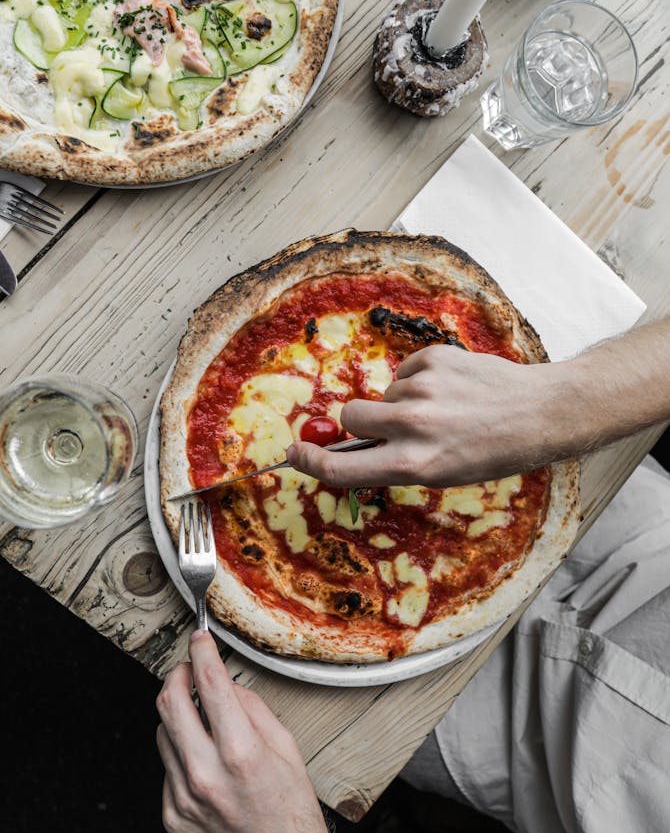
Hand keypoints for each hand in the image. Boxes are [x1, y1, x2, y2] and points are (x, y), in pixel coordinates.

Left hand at [156, 631, 335, 832]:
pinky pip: (167, 766)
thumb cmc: (291, 806)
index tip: (199, 638)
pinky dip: (183, 753)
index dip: (201, 651)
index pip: (209, 684)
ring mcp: (184, 797)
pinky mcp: (172, 815)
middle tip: (188, 670)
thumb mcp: (285, 746)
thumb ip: (250, 707)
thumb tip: (221, 682)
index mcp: (241, 753)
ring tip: (204, 724)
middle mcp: (206, 775)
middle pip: (168, 702)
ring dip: (179, 716)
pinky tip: (206, 764)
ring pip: (162, 733)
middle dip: (176, 675)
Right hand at [286, 344, 570, 487]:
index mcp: (415, 465)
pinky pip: (405, 371)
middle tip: (393, 428)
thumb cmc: (492, 452)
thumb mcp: (442, 473)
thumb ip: (395, 462)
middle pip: (351, 416)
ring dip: (400, 402)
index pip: (341, 468)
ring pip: (383, 393)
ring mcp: (423, 389)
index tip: (294, 454)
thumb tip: (352, 448)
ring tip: (443, 410)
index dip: (309, 462)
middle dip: (362, 422)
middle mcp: (414, 426)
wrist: (538, 413)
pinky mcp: (434, 359)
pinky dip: (421, 381)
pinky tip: (452, 391)